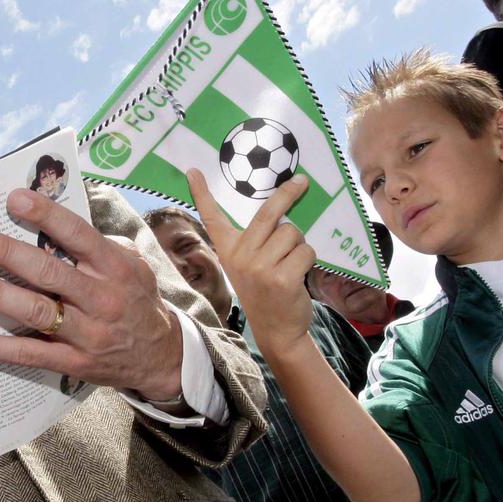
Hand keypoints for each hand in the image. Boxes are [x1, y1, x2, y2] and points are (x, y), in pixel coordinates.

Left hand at [0, 189, 182, 400]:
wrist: (161, 356)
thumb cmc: (137, 300)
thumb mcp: (134, 265)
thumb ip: (100, 245)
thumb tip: (54, 223)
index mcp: (115, 268)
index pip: (78, 235)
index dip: (46, 215)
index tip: (14, 199)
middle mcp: (102, 298)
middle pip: (48, 272)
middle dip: (6, 253)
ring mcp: (87, 333)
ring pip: (35, 312)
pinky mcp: (73, 362)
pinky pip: (28, 354)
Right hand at [187, 168, 313, 358]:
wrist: (277, 331)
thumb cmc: (267, 291)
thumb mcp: (250, 265)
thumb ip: (258, 240)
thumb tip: (282, 209)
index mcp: (228, 250)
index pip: (212, 218)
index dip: (202, 193)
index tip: (193, 171)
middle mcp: (240, 256)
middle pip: (268, 213)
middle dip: (288, 193)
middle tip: (301, 181)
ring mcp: (260, 267)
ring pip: (293, 233)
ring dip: (300, 244)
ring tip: (291, 263)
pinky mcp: (282, 278)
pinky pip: (306, 251)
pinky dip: (309, 259)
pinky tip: (299, 275)